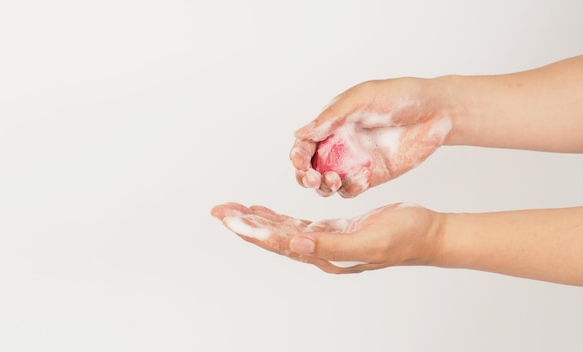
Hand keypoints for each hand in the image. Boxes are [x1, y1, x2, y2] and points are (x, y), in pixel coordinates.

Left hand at [210, 202, 442, 273]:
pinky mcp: (333, 228)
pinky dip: (277, 216)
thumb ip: (330, 245)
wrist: (426, 233)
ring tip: (233, 208)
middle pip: (274, 237)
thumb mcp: (368, 241)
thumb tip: (294, 246)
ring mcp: (325, 239)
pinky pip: (297, 224)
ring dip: (257, 219)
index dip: (253, 230)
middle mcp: (320, 249)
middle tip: (219, 210)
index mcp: (325, 254)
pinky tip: (264, 210)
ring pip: (282, 230)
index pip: (279, 243)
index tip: (228, 218)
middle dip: (245, 223)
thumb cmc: (404, 238)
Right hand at [290, 78, 455, 197]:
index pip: (303, 145)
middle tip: (313, 178)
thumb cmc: (398, 96)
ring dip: (323, 186)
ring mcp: (352, 163)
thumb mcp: (362, 99)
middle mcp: (337, 146)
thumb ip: (331, 117)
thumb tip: (299, 133)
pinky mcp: (370, 177)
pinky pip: (351, 190)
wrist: (435, 111)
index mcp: (330, 125)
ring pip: (326, 185)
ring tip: (334, 180)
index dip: (297, 156)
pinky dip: (350, 187)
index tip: (300, 162)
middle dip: (305, 176)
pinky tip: (363, 177)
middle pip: (309, 169)